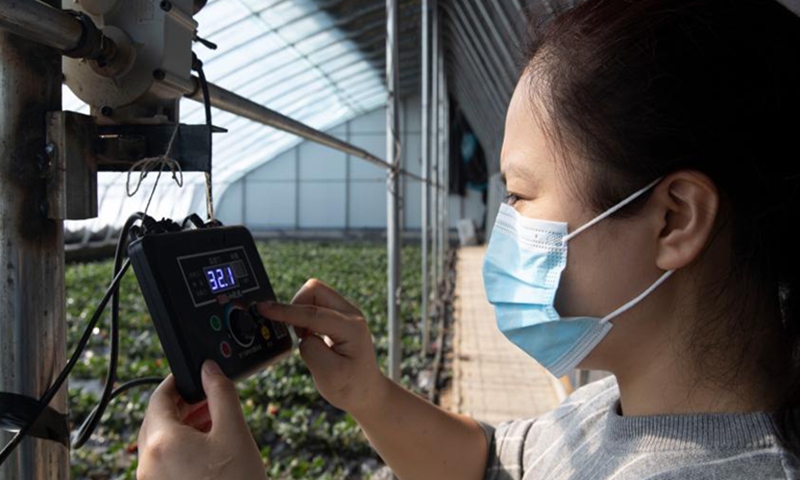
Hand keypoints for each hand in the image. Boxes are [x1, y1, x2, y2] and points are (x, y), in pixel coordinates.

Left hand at [136, 361, 267, 479]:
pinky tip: (206, 447)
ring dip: (181, 426)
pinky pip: (162, 462)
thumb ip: (221, 394)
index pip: (158, 397)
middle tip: (206, 396)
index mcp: (162, 442)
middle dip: (180, 404)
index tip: (192, 375)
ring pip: (159, 442)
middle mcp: (148, 463)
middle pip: (155, 420)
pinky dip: (179, 448)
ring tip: (211, 420)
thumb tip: (210, 369)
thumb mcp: (234, 433)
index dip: (176, 381)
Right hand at [256, 278, 390, 417]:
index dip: (285, 311)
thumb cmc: (350, 386)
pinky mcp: (339, 317)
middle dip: (296, 306)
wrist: (366, 392)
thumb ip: (311, 351)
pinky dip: (305, 317)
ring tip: (306, 337)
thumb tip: (304, 336)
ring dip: (301, 313)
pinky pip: (316, 304)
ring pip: (314, 295)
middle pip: (315, 290)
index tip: (263, 308)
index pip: (313, 313)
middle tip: (299, 334)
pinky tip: (309, 335)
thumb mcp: (328, 375)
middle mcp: (351, 315)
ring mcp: (346, 314)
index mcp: (351, 328)